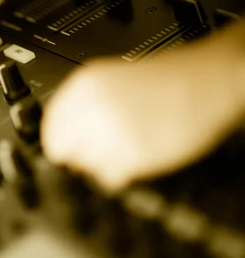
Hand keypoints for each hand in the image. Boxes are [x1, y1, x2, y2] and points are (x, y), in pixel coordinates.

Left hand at [42, 33, 244, 191]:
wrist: (208, 80)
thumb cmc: (166, 80)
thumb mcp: (108, 81)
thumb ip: (79, 107)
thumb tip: (59, 138)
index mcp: (82, 87)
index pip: (49, 129)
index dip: (59, 141)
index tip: (66, 148)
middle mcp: (91, 109)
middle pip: (63, 152)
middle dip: (78, 154)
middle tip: (99, 148)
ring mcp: (111, 134)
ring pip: (85, 167)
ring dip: (101, 164)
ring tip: (125, 148)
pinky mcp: (132, 155)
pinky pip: (110, 177)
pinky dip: (121, 172)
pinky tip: (137, 155)